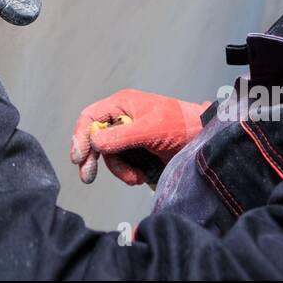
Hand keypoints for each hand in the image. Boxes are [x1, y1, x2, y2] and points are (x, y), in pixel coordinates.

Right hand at [70, 89, 211, 185]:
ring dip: (120, 169)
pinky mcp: (138, 150)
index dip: (81, 136)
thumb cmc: (180, 125)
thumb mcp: (149, 130)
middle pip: (96, 139)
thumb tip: (95, 143)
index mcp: (122, 105)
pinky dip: (128, 173)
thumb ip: (121, 136)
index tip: (79, 158)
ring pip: (110, 155)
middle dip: (92, 158)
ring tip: (135, 177)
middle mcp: (122, 118)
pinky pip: (123, 163)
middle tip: (87, 177)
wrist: (204, 138)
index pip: (91, 117)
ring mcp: (129, 135)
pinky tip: (140, 176)